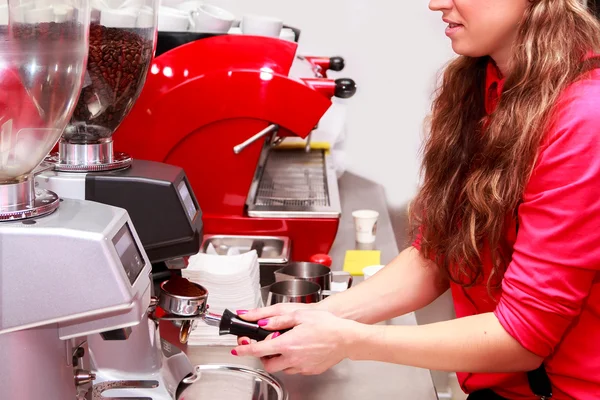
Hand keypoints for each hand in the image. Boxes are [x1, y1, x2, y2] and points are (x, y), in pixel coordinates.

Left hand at [232, 309, 361, 375]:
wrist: (347, 338)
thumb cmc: (327, 324)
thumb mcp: (299, 315)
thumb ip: (277, 320)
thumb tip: (261, 323)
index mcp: (287, 344)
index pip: (258, 349)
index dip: (244, 350)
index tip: (238, 349)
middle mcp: (292, 358)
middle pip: (267, 364)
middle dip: (262, 356)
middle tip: (265, 346)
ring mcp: (302, 366)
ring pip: (281, 368)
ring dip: (277, 359)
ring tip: (284, 346)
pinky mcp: (310, 370)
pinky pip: (294, 369)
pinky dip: (290, 362)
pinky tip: (298, 351)